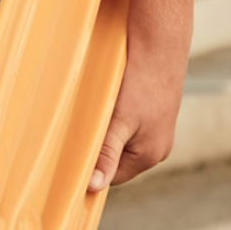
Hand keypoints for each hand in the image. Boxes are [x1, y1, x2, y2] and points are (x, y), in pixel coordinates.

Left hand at [89, 32, 188, 192]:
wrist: (161, 42)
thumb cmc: (143, 82)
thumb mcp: (120, 122)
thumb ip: (106, 154)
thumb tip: (93, 186)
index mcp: (151, 155)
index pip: (113, 176)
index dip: (92, 168)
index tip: (69, 159)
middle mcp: (158, 145)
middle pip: (117, 157)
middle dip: (97, 147)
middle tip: (75, 131)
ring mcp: (157, 127)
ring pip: (121, 138)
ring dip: (104, 129)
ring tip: (91, 112)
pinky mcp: (154, 109)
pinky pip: (128, 121)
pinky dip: (114, 114)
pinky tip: (105, 99)